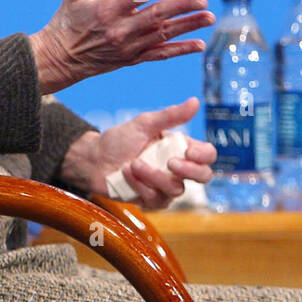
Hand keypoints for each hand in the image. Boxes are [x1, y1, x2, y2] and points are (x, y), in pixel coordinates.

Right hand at [29, 0, 214, 93]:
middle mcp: (119, 30)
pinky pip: (160, 55)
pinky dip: (180, 50)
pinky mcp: (132, 59)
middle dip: (181, 8)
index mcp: (106, 10)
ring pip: (162, 36)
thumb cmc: (67, 20)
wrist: (59, 59)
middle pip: (156, 17)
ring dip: (188, 26)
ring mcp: (128, 47)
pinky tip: (200, 44)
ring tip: (210, 17)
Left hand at [59, 97, 217, 208]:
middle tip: (170, 163)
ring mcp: (165, 186)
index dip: (204, 155)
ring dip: (153, 176)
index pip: (207, 155)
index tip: (189, 151)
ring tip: (133, 164)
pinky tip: (127, 174)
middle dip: (189, 171)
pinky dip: (140, 186)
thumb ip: (171, 115)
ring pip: (175, 189)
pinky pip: (156, 199)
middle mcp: (177, 169)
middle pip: (203, 176)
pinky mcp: (152, 200)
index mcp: (180, 148)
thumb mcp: (144, 123)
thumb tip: (195, 101)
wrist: (94, 160)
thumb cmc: (119, 139)